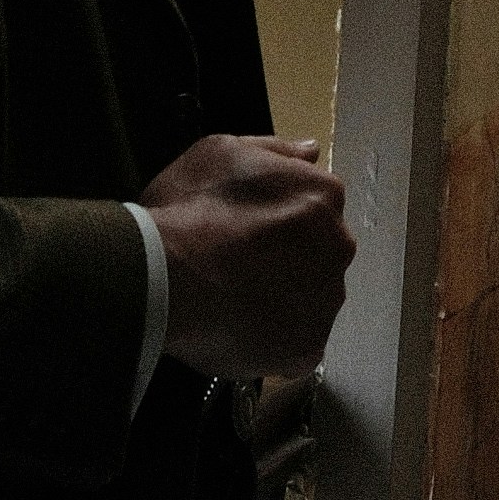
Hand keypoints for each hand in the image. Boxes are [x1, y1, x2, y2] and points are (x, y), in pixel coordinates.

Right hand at [146, 131, 352, 379]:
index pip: (316, 206)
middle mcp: (338, 248)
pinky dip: (274, 340)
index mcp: (324, 197)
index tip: (247, 228)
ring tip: (235, 300)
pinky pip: (296, 344)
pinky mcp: (306, 350)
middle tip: (239, 265)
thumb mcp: (223, 152)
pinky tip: (240, 329)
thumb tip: (312, 151)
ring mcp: (325, 302)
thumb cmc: (188, 209)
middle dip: (287, 258)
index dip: (279, 218)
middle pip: (319, 253)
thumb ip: (276, 150)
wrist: (160, 277)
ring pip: (311, 299)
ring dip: (284, 299)